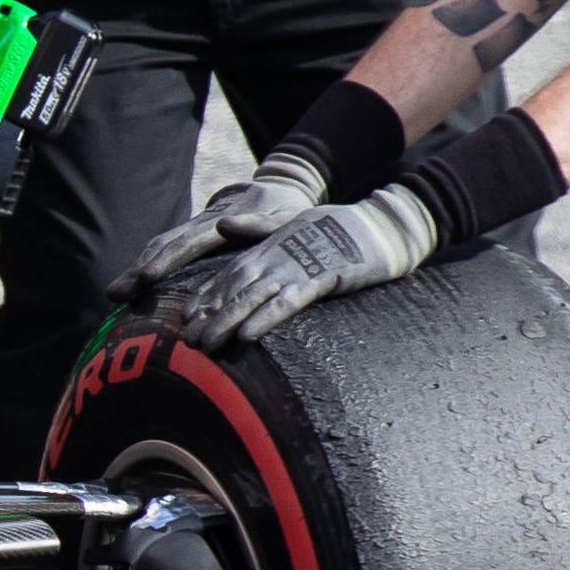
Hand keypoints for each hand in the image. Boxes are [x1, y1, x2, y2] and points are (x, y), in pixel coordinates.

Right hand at [128, 144, 333, 287]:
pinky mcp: (193, 235)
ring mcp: (194, 228)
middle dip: (139, 270)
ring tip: (114, 294)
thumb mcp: (285, 217)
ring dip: (136, 269)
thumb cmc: (287, 210)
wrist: (279, 187)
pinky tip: (131, 285)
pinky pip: (165, 249)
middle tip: (116, 293)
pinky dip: (146, 266)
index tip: (148, 277)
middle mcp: (202, 224)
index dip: (168, 260)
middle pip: (166, 246)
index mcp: (223, 221)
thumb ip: (259, 224)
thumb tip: (225, 226)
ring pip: (160, 246)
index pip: (190, 242)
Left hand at [151, 185, 439, 351]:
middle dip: (208, 315)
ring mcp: (298, 266)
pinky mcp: (322, 278)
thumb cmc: (340, 226)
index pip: (230, 273)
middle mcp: (277, 256)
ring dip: (226, 322)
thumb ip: (257, 228)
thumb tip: (221, 225)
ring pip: (253, 297)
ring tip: (205, 346)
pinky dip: (266, 318)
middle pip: (233, 287)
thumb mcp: (293, 223)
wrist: (384, 223)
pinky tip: (246, 336)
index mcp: (270, 247)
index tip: (184, 319)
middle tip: (186, 341)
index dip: (206, 296)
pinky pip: (288, 302)